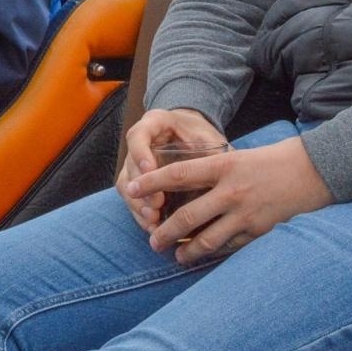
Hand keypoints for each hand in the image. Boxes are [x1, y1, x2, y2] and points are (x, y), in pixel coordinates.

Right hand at [116, 108, 227, 233]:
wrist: (191, 133)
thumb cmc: (200, 134)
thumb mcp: (207, 136)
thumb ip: (212, 152)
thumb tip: (224, 178)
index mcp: (154, 123)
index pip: (138, 136)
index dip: (141, 154)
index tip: (150, 171)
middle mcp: (139, 142)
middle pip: (130, 165)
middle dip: (141, 189)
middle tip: (156, 206)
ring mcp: (135, 162)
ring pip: (126, 185)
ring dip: (137, 205)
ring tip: (153, 222)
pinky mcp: (137, 180)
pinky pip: (131, 198)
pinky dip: (139, 213)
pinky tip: (152, 226)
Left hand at [126, 134, 333, 263]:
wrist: (313, 171)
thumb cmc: (270, 161)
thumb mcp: (236, 157)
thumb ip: (210, 171)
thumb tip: (178, 184)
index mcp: (222, 165)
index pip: (177, 174)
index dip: (151, 183)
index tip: (132, 189)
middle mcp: (231, 191)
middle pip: (187, 216)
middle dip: (164, 231)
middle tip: (151, 241)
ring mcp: (246, 214)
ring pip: (207, 240)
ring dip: (187, 251)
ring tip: (175, 256)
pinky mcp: (260, 232)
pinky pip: (230, 247)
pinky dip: (214, 254)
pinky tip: (203, 257)